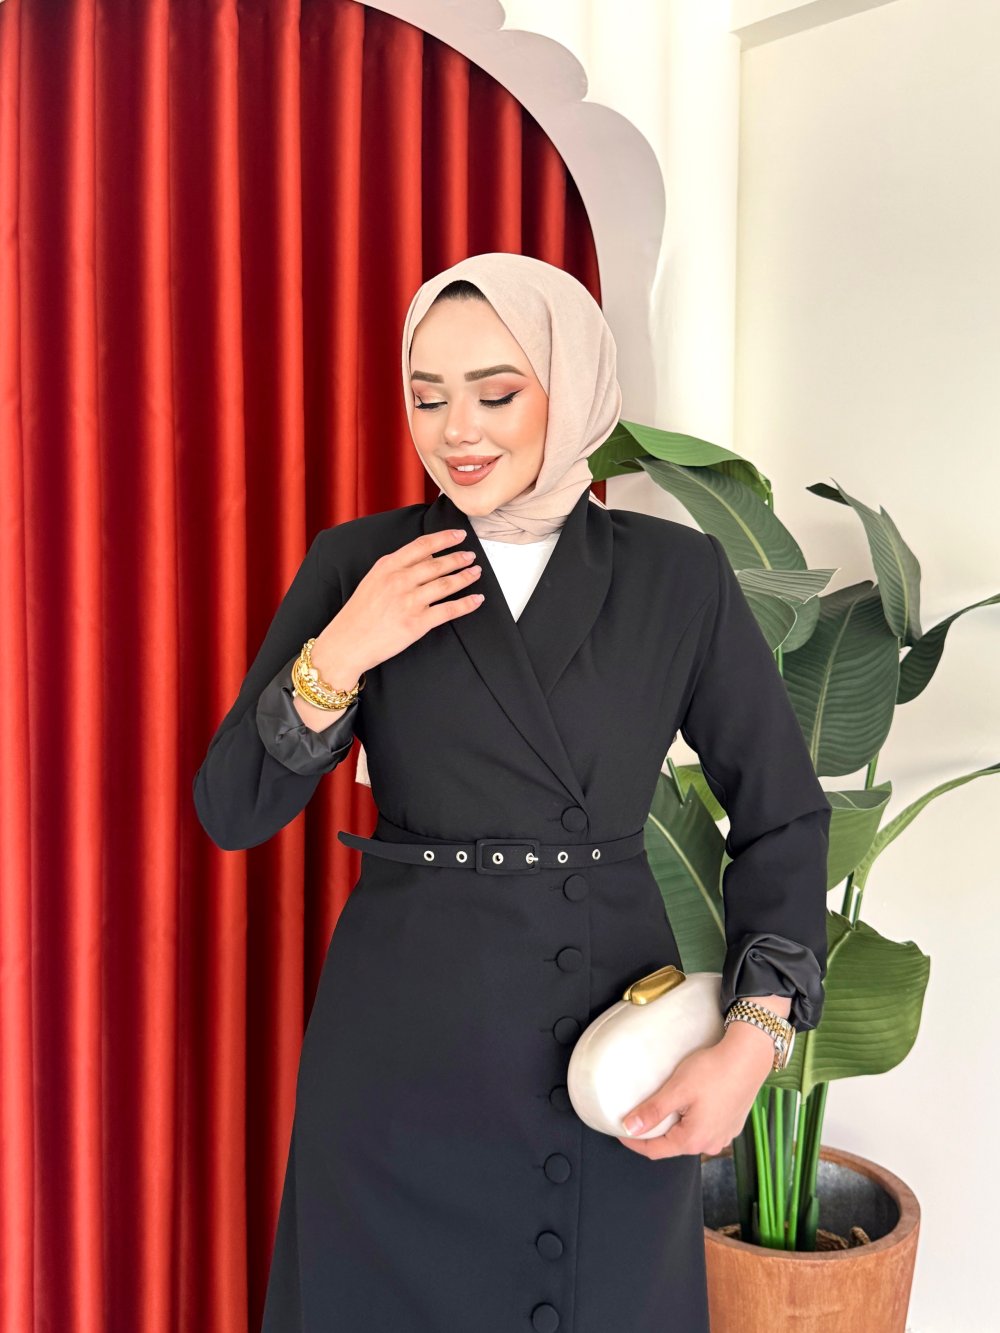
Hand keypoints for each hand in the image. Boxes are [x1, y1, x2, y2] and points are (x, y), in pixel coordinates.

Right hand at [313, 528, 484, 679]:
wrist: (347, 642)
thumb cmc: (358, 613)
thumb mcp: (373, 580)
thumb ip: (397, 567)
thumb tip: (426, 557)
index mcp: (388, 566)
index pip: (422, 545)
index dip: (445, 538)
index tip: (459, 535)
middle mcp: (399, 581)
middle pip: (437, 564)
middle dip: (458, 558)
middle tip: (471, 556)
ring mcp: (409, 601)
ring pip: (446, 584)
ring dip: (465, 577)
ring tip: (475, 572)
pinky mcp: (417, 623)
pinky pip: (449, 610)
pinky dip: (467, 604)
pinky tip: (476, 599)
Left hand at [615, 1025, 775, 1160]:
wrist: (749, 1058)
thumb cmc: (714, 1071)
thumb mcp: (677, 1089)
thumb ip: (653, 1111)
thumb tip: (629, 1128)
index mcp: (694, 1140)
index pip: (655, 1150)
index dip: (635, 1141)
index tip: (620, 1131)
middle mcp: (711, 1143)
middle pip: (673, 1144)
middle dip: (655, 1133)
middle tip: (639, 1115)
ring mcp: (724, 1134)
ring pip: (690, 1136)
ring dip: (675, 1125)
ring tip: (663, 1107)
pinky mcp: (732, 1123)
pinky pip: (705, 1127)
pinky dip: (692, 1120)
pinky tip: (689, 1103)